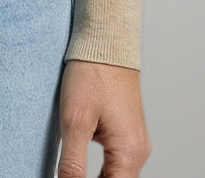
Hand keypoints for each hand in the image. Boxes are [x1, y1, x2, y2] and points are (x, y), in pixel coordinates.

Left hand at [57, 59, 150, 177]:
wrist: (106, 41)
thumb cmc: (93, 73)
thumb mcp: (74, 120)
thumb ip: (72, 162)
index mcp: (129, 153)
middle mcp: (138, 151)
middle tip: (67, 175)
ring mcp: (135, 142)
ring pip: (115, 176)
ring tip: (72, 173)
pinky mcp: (127, 133)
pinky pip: (115, 162)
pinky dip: (100, 170)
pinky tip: (80, 167)